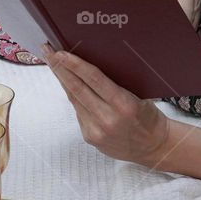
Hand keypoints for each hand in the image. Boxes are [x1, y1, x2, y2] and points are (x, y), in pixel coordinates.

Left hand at [42, 45, 169, 166]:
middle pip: (77, 89)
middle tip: (48, 52)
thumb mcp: (139, 97)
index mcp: (124, 104)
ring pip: (74, 100)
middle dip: (60, 68)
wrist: (153, 148)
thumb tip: (90, 67)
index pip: (94, 79)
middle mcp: (108, 118)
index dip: (75, 65)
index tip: (60, 52)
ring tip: (54, 64)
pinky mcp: (90, 137)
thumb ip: (116, 86)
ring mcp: (96, 130)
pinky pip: (78, 112)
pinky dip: (74, 98)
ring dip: (63, 81)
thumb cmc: (147, 118)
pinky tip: (69, 86)